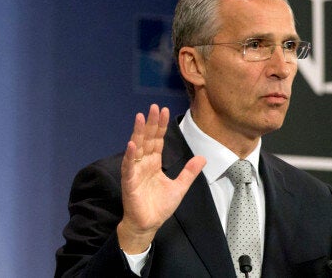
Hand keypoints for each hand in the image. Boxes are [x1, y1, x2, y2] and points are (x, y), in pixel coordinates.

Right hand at [117, 104, 205, 253]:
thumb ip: (189, 172)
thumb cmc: (160, 206)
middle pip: (147, 139)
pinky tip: (132, 144)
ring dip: (138, 133)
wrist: (148, 224)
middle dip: (151, 123)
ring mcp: (135, 171)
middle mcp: (144, 163)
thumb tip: (202, 158)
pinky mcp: (130, 182)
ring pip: (137, 148)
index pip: (157, 140)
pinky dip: (131, 155)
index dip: (160, 126)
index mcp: (154, 163)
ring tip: (140, 117)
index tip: (164, 110)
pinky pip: (130, 166)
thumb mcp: (180, 187)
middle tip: (154, 107)